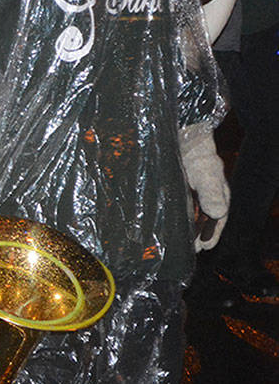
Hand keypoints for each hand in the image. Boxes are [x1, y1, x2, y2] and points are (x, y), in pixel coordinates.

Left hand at [179, 123, 228, 250]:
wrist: (181, 133)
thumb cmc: (197, 152)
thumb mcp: (206, 172)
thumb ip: (212, 192)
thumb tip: (217, 214)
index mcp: (218, 195)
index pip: (218, 220)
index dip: (211, 234)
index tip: (204, 248)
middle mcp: (205, 196)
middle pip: (203, 221)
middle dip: (196, 235)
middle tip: (188, 250)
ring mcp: (191, 193)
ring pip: (190, 215)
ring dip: (185, 229)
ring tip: (176, 242)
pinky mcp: (176, 188)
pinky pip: (177, 207)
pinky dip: (173, 216)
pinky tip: (164, 223)